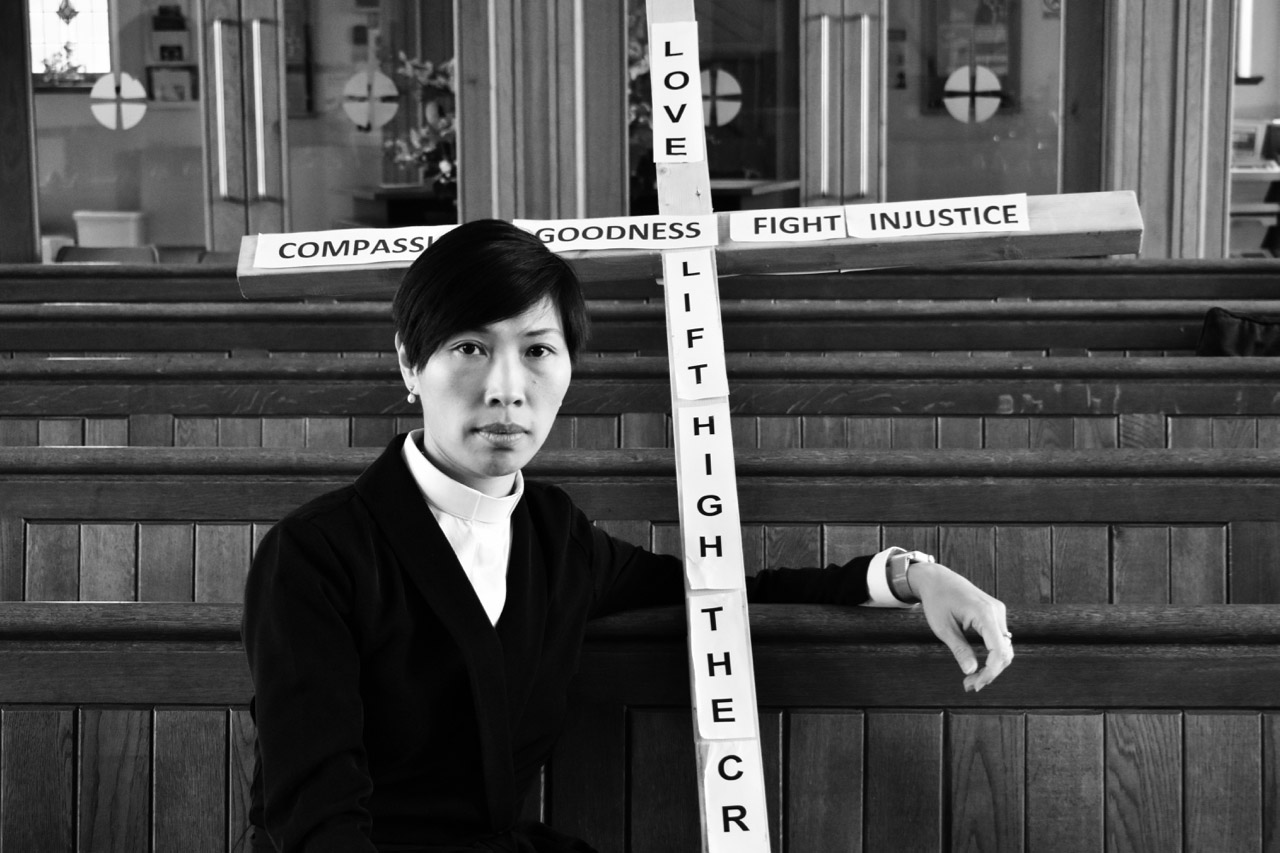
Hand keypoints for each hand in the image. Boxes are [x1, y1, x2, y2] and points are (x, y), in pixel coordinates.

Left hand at [907, 562, 1012, 691]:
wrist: (936, 578)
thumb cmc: (937, 600)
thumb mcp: (943, 628)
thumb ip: (959, 649)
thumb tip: (971, 671)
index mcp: (985, 613)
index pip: (999, 650)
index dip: (990, 672)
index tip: (975, 684)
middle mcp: (996, 611)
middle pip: (1005, 652)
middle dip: (990, 672)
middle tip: (969, 686)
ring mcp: (998, 612)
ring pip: (1004, 648)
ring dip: (992, 666)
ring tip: (972, 679)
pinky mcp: (995, 614)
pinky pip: (999, 640)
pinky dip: (992, 655)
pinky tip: (979, 666)